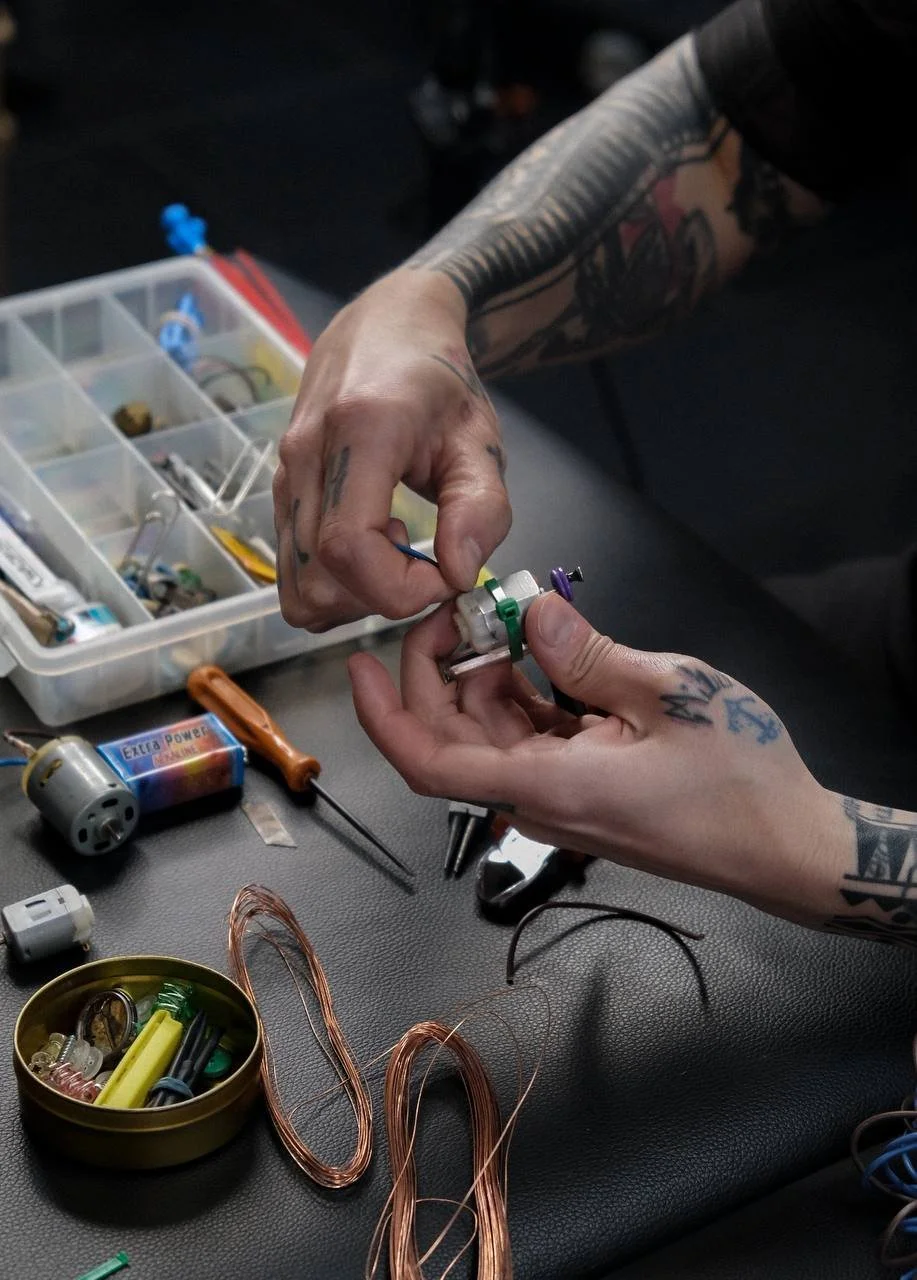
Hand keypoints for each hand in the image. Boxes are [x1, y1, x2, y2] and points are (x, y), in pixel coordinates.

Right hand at [273, 271, 511, 630]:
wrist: (386, 326)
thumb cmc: (438, 381)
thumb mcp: (481, 438)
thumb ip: (481, 507)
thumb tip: (458, 573)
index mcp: (360, 432)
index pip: (349, 548)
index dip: (399, 587)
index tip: (445, 576)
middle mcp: (306, 456)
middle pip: (319, 580)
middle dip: (381, 597)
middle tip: (425, 565)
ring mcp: (283, 476)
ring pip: (297, 588)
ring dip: (354, 597)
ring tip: (396, 554)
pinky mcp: (278, 493)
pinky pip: (292, 572)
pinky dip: (335, 585)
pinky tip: (374, 546)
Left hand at [349, 592, 844, 924]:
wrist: (784, 844)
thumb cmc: (739, 779)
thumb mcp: (666, 692)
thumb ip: (586, 652)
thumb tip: (530, 613)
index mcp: (547, 784)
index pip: (429, 760)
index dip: (383, 714)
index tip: (361, 663)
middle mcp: (538, 798)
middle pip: (454, 736)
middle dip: (440, 669)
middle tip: (458, 608)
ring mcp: (559, 796)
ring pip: (490, 732)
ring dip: (486, 675)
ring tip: (506, 617)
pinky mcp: (582, 787)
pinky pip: (529, 738)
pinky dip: (524, 693)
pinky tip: (540, 651)